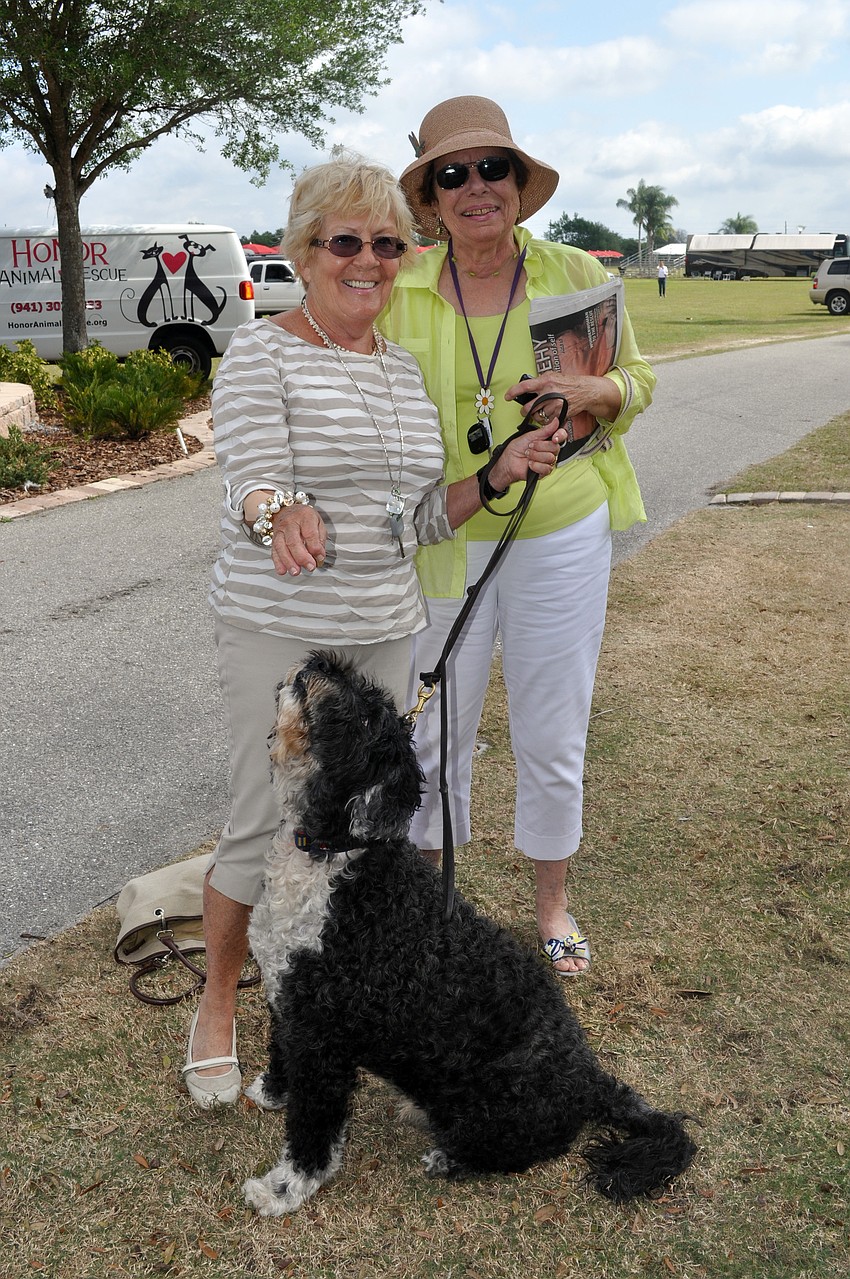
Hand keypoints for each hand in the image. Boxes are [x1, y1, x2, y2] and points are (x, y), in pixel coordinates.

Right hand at [270, 505, 326, 576]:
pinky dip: (278, 562)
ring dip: (288, 562)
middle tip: (310, 567)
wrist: (286, 510)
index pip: (309, 533)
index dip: (315, 548)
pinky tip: (282, 570)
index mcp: (304, 516)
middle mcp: (290, 522)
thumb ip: (320, 539)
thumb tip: (319, 556)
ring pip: (281, 547)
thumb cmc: (304, 518)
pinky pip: (274, 551)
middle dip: (302, 557)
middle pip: (293, 541)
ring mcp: (280, 531)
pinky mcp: (273, 539)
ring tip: (296, 572)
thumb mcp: (318, 522)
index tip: (320, 557)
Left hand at [489, 419, 565, 489]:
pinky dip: (536, 465)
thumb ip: (545, 430)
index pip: (561, 436)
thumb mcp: (530, 435)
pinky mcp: (543, 472)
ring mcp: (547, 462)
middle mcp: (549, 451)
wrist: (508, 461)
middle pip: (555, 448)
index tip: (553, 437)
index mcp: (547, 440)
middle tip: (530, 446)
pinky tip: (530, 464)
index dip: (560, 436)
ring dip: (536, 455)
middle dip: (540, 446)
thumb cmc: (517, 449)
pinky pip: (546, 468)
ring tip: (528, 454)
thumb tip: (556, 421)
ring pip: (550, 458)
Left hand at [506, 372, 620, 427]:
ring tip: (540, 412)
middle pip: (528, 408)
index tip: (507, 396)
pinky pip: (547, 421)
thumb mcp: (553, 376)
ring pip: (537, 416)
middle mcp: (549, 393)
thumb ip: (539, 381)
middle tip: (524, 411)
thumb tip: (526, 387)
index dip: (513, 392)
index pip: (524, 387)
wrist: (585, 391)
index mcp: (545, 382)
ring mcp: (555, 405)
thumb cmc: (568, 383)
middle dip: (524, 411)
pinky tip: (548, 415)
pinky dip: (545, 420)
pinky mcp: (560, 414)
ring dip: (536, 416)